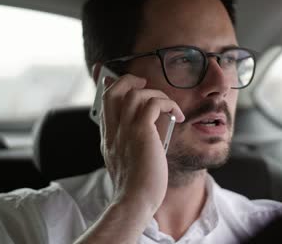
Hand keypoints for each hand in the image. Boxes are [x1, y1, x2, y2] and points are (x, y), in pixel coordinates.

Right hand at [100, 74, 184, 213]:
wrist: (134, 202)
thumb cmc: (136, 188)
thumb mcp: (126, 165)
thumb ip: (130, 147)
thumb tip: (147, 134)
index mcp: (109, 139)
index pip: (104, 104)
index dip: (112, 89)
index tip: (123, 84)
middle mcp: (113, 131)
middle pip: (113, 91)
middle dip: (128, 80)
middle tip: (143, 83)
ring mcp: (125, 130)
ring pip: (133, 92)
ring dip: (154, 93)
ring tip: (167, 105)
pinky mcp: (141, 132)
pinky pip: (153, 104)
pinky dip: (167, 104)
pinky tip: (177, 115)